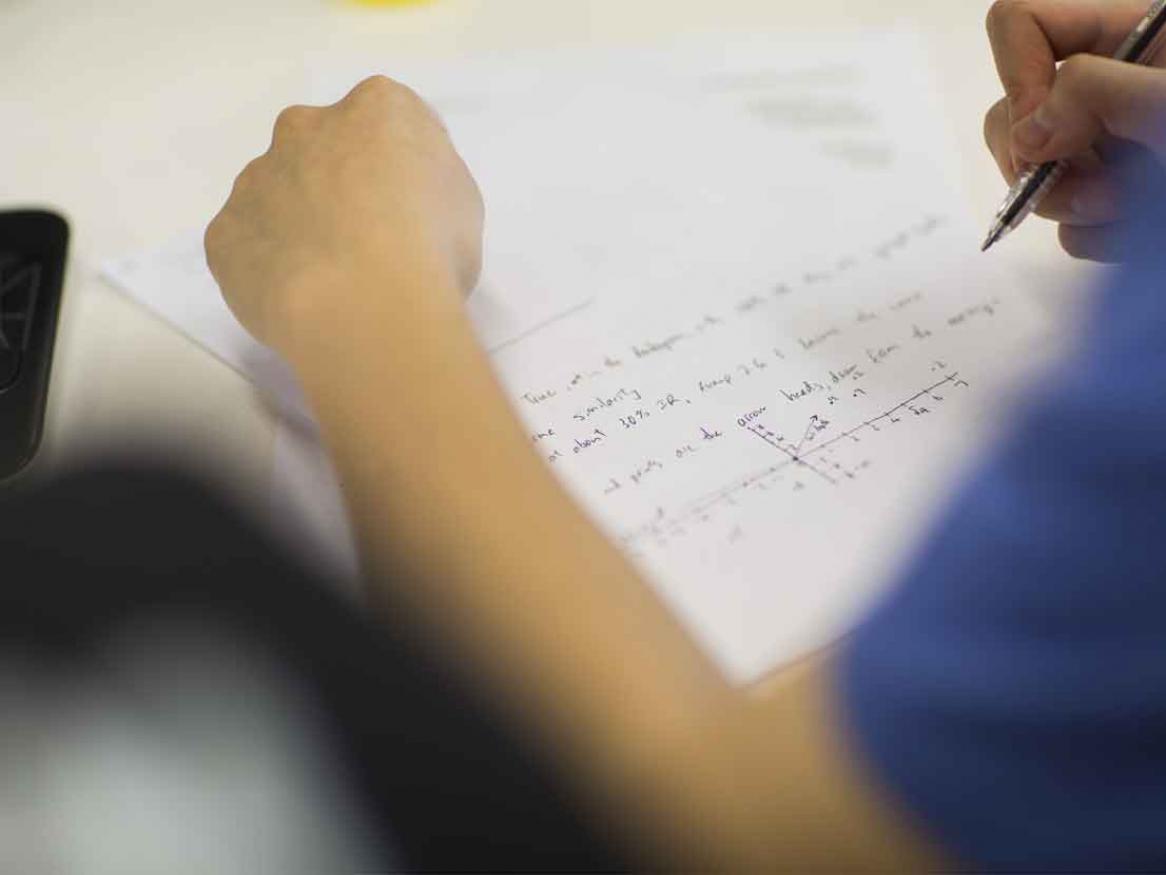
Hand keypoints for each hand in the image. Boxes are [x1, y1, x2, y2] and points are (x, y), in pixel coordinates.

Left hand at [205, 76, 483, 351]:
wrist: (369, 310)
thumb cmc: (433, 253)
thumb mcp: (462, 206)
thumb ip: (425, 183)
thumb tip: (398, 196)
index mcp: (376, 110)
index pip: (385, 121)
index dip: (397, 168)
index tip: (408, 209)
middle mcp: (305, 129)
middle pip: (317, 147)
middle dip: (334, 185)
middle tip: (363, 243)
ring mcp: (255, 180)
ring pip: (273, 196)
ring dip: (296, 226)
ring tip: (330, 283)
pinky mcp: (223, 234)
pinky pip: (245, 248)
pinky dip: (267, 269)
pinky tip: (298, 301)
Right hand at [983, 0, 1165, 260]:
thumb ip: (1095, 92)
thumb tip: (1027, 137)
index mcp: (1129, 35)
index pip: (1020, 24)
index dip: (1017, 78)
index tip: (1045, 132)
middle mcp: (1108, 88)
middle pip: (1011, 110)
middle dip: (1037, 160)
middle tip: (1094, 186)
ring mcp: (1105, 149)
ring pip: (1031, 176)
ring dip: (1075, 204)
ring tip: (1137, 207)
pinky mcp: (1109, 204)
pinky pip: (1064, 227)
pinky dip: (1096, 238)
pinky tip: (1142, 231)